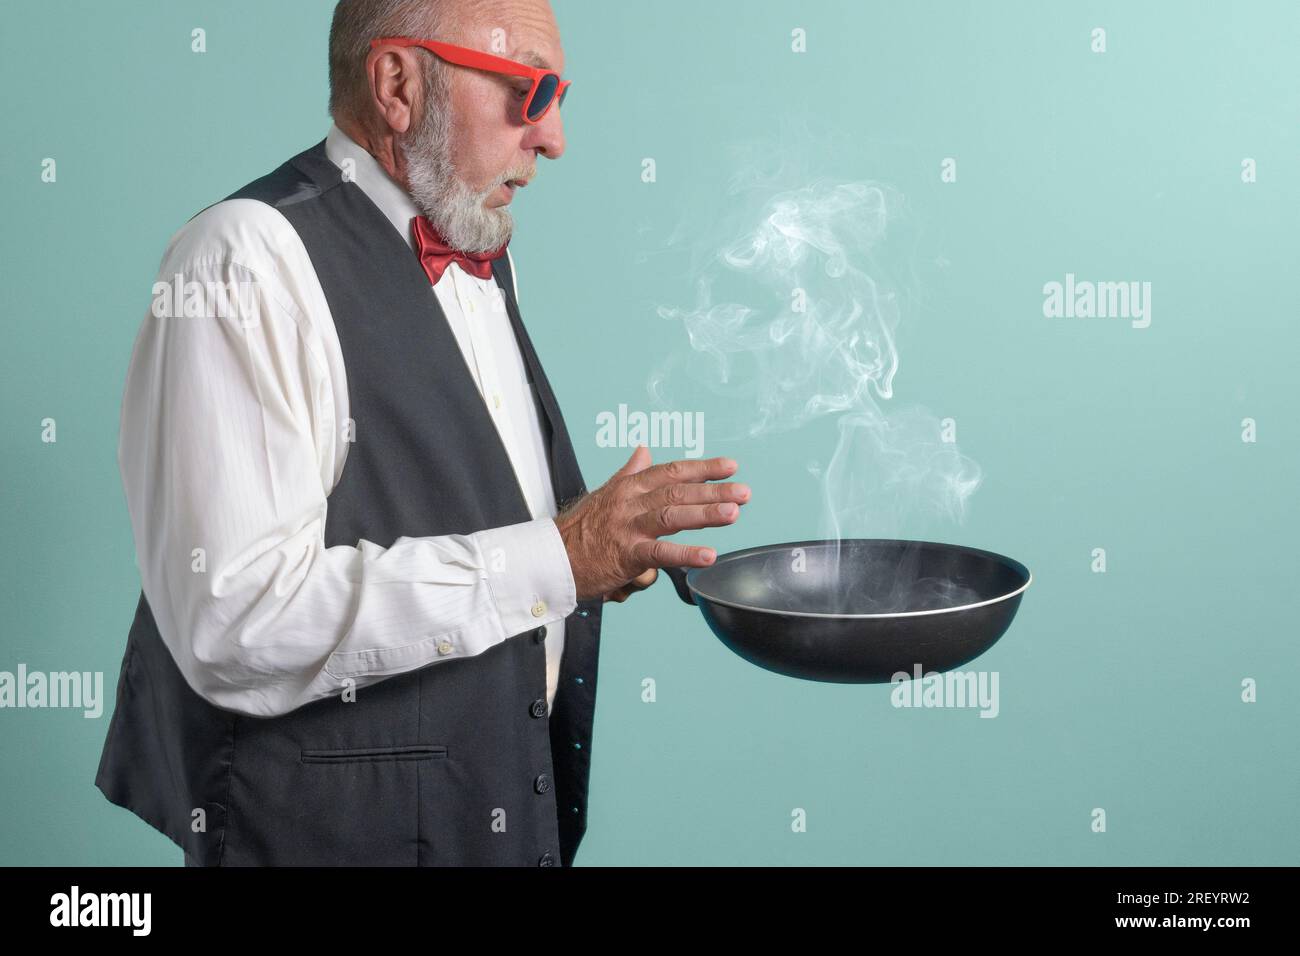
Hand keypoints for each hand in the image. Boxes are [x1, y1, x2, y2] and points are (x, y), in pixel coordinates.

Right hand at [556, 445, 749, 600]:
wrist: (551, 557)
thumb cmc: (579, 530)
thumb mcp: (605, 493)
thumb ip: (629, 472)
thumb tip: (645, 450)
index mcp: (629, 487)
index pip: (671, 472)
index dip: (702, 468)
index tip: (730, 467)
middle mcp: (631, 503)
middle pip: (678, 491)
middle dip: (714, 490)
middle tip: (744, 491)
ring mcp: (629, 527)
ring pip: (672, 515)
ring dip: (706, 513)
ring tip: (734, 512)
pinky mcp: (626, 554)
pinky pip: (660, 553)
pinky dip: (686, 554)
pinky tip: (708, 555)